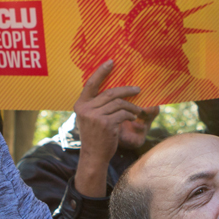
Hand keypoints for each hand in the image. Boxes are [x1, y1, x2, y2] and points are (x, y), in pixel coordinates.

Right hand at [73, 61, 142, 197]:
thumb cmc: (95, 136)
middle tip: (138, 89)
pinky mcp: (106, 124)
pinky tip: (133, 117)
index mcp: (80, 105)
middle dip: (126, 90)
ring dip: (131, 106)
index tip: (111, 62)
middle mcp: (86, 109)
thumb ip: (97, 105)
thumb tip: (115, 91)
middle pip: (110, 93)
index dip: (101, 72)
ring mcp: (95, 116)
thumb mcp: (90, 118)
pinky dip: (131, 114)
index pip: (90, 84)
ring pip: (119, 103)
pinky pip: (123, 113)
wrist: (94, 156)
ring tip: (137, 110)